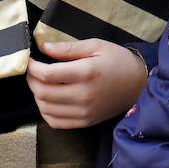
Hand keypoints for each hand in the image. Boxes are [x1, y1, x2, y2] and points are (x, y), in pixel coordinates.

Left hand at [26, 39, 148, 128]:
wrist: (139, 85)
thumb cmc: (118, 61)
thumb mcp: (96, 46)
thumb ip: (68, 48)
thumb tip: (44, 47)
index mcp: (86, 73)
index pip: (47, 74)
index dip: (32, 67)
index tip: (29, 60)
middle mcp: (83, 95)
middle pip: (43, 92)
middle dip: (31, 80)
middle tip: (33, 71)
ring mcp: (84, 112)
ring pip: (45, 108)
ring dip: (37, 95)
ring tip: (41, 84)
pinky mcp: (85, 122)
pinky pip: (55, 122)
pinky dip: (46, 111)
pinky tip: (50, 100)